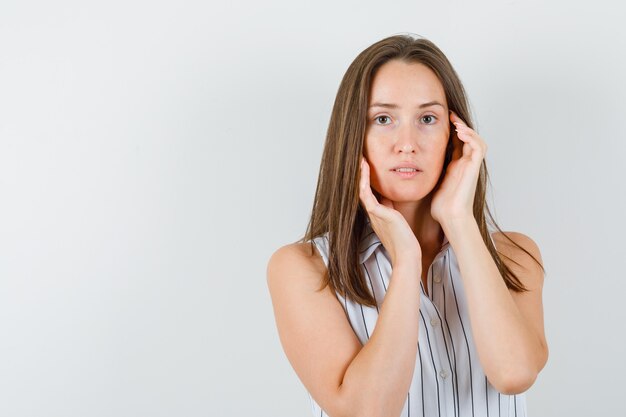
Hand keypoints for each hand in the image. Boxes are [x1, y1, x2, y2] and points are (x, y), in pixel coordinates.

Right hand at [359, 157, 421, 265]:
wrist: (407, 256)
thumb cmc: (406, 242)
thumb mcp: (398, 221)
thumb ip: (393, 209)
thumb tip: (391, 197)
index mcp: (378, 216)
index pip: (369, 194)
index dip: (367, 181)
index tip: (367, 167)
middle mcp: (373, 214)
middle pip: (363, 190)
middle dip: (361, 175)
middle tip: (360, 160)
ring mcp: (374, 214)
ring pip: (362, 190)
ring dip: (360, 175)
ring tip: (360, 160)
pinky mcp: (378, 214)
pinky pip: (366, 195)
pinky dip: (364, 181)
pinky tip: (365, 170)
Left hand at [430, 110, 486, 225]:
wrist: (450, 218)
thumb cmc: (441, 207)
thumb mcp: (430, 183)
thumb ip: (425, 174)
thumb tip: (407, 168)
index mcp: (455, 167)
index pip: (457, 143)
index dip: (452, 131)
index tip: (441, 120)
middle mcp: (465, 165)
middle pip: (468, 139)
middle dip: (460, 125)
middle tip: (450, 115)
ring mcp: (471, 166)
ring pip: (476, 140)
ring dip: (467, 129)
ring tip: (455, 122)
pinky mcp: (474, 169)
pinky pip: (478, 148)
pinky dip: (471, 137)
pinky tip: (459, 132)